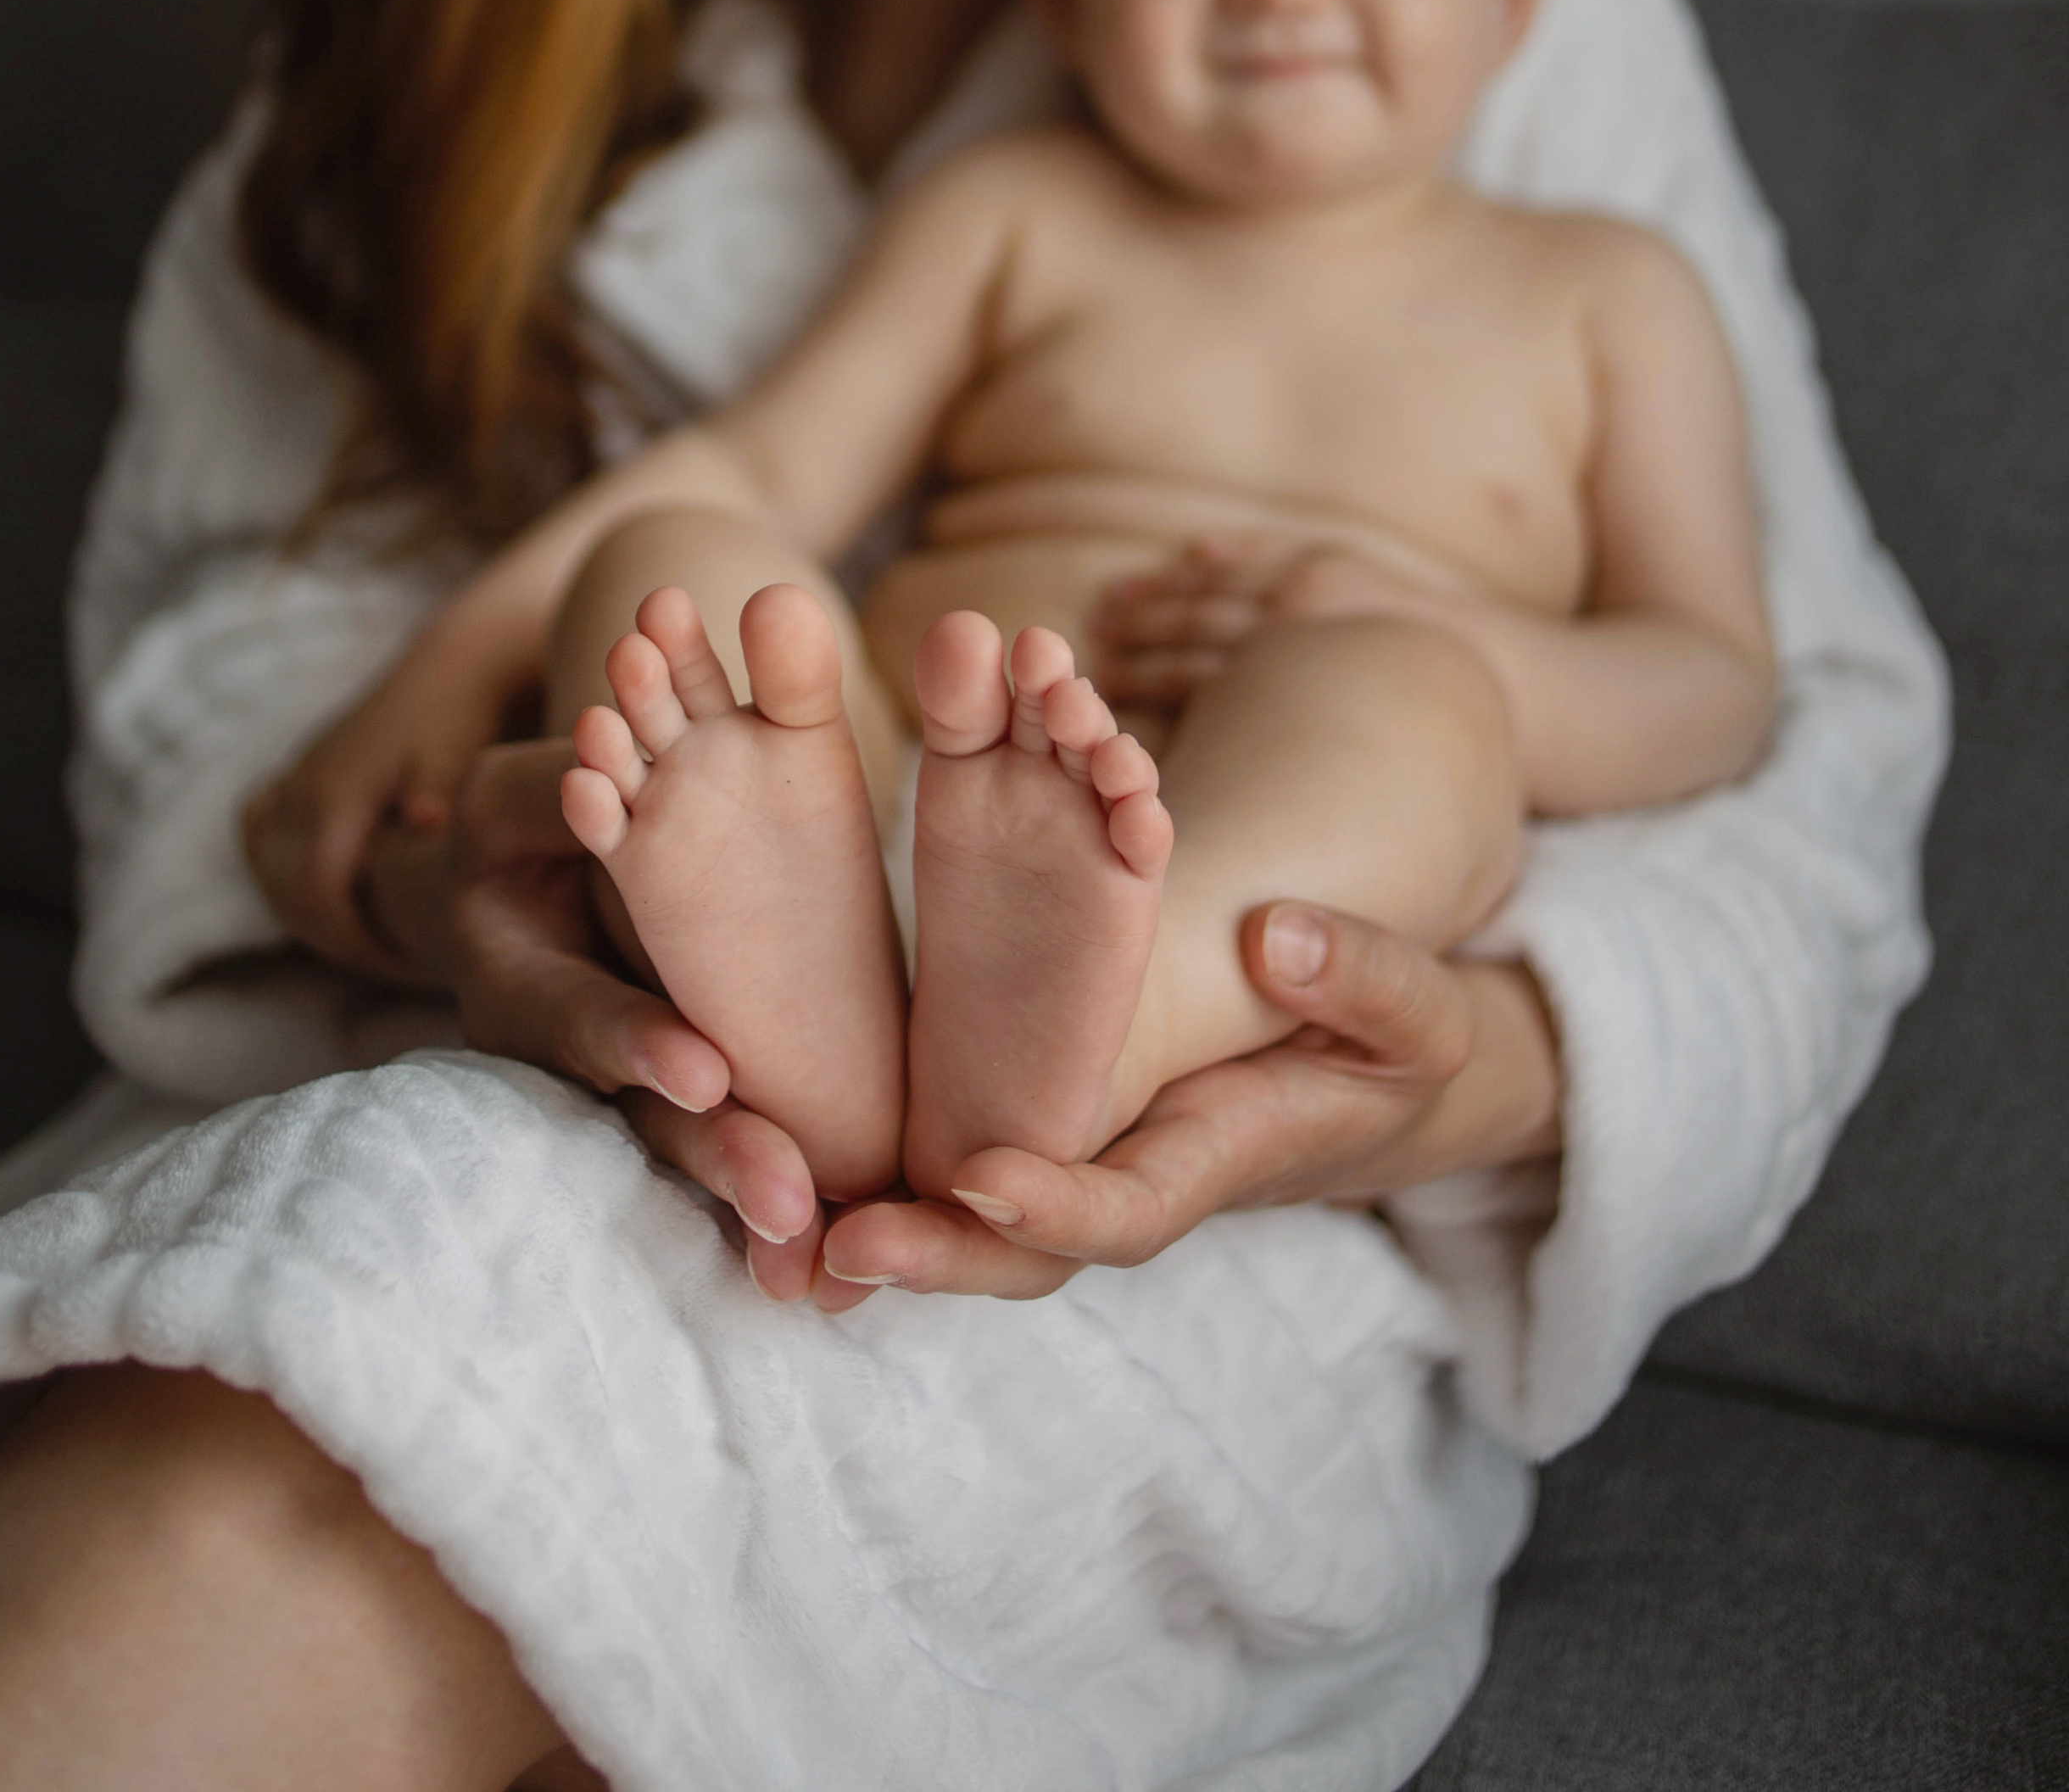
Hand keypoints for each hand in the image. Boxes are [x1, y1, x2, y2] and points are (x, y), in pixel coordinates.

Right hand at [240, 608, 536, 980]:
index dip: (353, 942)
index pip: (317, 895)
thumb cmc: (465, 719)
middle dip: (336, 938)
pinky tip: (329, 888)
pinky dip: (280, 865)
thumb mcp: (462, 756)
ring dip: (306, 909)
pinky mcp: (300, 773)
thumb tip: (422, 819)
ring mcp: (296, 777)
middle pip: (288, 892)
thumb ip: (439, 793)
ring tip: (372, 935)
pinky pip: (260, 829)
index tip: (404, 965)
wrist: (456, 664)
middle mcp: (303, 786)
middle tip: (398, 963)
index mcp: (336, 792)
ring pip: (268, 866)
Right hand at [444, 740, 880, 1313]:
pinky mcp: (700, 1078)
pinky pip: (741, 1131)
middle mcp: (573, 1060)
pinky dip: (787, 1180)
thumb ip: (550, 798)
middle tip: (790, 1207)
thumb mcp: (516, 802)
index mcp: (513, 985)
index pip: (577, 1017)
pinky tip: (832, 1247)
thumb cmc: (530, 823)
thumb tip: (589, 774)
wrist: (543, 884)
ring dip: (756, 1190)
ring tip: (816, 1252)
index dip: (634, 1043)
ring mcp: (631, 1085)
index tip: (706, 1076)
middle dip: (718, 1157)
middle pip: (649, 1116)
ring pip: (696, 1143)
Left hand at [815, 904, 1559, 1303]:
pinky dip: (870, 1131)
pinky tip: (776, 1116)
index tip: (983, 1185)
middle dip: (929, 1253)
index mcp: (1209, 1160)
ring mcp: (1064, 1137)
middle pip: (1013, 1242)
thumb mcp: (1416, 1015)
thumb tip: (1279, 935)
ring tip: (772, 1203)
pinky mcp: (1024, 1089)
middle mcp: (1117, 1167)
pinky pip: (943, 1124)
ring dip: (872, 1204)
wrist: (1359, 1064)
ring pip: (955, 1194)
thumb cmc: (1389, 1045)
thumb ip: (1365, 980)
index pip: (1127, 1214)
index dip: (1056, 1209)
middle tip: (835, 1246)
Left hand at [1089, 536, 1447, 713]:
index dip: (1150, 597)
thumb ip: (1265, 555)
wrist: (1485, 678)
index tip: (1102, 610)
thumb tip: (1195, 547)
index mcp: (1305, 576)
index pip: (1208, 585)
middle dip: (1137, 632)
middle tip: (1081, 649)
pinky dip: (1193, 714)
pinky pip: (1240, 712)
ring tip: (1100, 688)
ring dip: (1149, 674)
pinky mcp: (1317, 717)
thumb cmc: (1393, 620)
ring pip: (1209, 667)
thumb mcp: (1338, 568)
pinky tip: (1155, 731)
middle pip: (1198, 621)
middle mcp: (1302, 614)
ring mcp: (1307, 667)